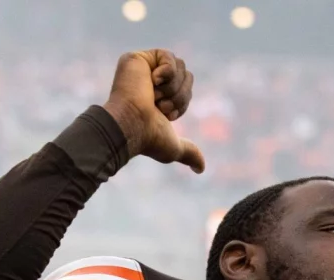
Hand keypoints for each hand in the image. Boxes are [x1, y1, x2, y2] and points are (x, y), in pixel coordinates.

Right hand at [101, 50, 204, 172]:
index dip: (183, 103)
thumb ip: (188, 153)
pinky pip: (168, 56)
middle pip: (186, 75)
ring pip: (179, 66)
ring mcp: (144, 69)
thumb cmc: (148, 137)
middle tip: (161, 106)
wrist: (132, 125)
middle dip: (179, 95)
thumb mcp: (173, 146)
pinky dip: (166, 72)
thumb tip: (201, 169)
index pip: (187, 88)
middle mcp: (152, 82)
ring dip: (172, 87)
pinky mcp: (137, 58)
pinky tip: (151, 82)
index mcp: (160, 97)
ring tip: (154, 97)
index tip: (166, 115)